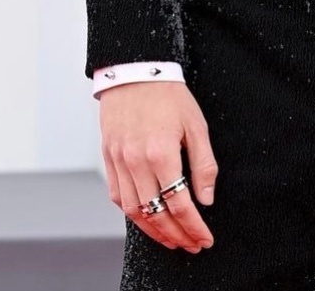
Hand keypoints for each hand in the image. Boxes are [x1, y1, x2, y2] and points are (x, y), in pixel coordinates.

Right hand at [99, 80, 217, 253]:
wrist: (135, 69)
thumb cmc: (168, 94)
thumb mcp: (196, 124)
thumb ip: (203, 164)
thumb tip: (206, 199)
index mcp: (161, 152)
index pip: (180, 204)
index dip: (194, 227)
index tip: (204, 238)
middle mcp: (136, 161)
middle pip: (156, 214)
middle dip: (176, 235)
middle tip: (191, 245)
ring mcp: (118, 160)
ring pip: (134, 211)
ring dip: (153, 231)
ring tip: (171, 240)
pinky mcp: (108, 157)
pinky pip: (117, 196)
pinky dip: (132, 213)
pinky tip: (146, 218)